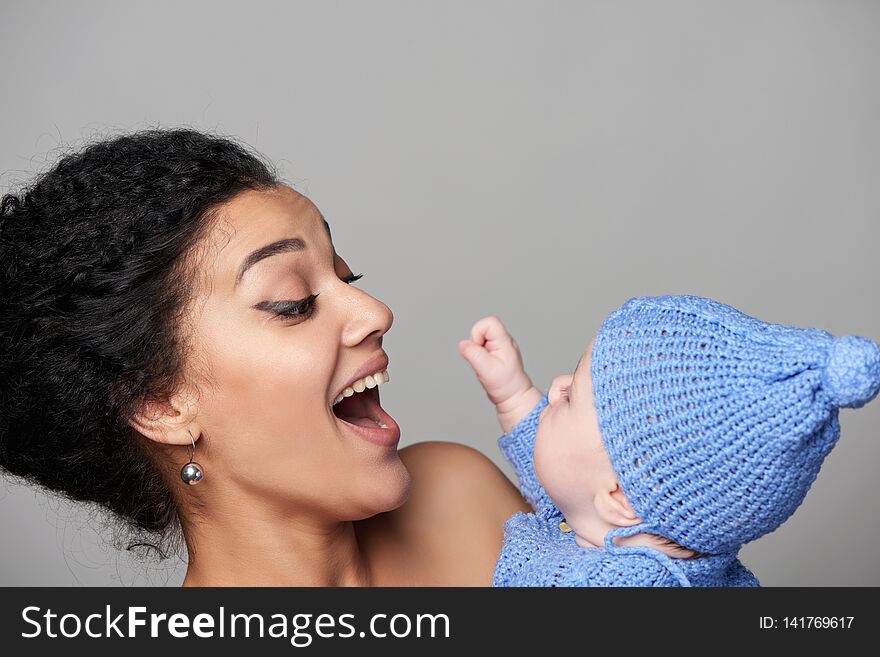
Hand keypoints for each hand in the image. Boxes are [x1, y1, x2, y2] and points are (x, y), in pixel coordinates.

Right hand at [458, 316, 542, 432]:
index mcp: (505, 341)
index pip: (489, 322)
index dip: (478, 333)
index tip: (479, 349)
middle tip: (483, 358)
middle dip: (476, 343)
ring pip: (480, 338)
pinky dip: (479, 355)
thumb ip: (473, 354)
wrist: (513, 396)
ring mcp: (500, 346)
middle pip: (482, 328)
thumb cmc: (505, 384)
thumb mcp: (486, 369)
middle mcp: (504, 341)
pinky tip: (486, 365)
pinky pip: (481, 346)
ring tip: (486, 363)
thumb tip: (462, 344)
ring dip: (477, 350)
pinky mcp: (495, 352)